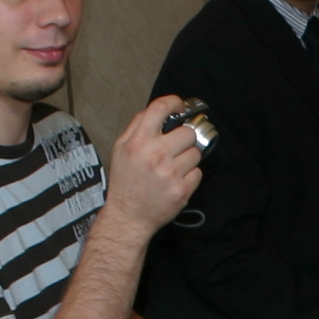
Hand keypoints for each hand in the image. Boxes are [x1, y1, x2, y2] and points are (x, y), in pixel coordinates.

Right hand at [100, 96, 205, 232]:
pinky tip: (176, 181)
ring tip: (173, 167)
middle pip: (187, 132)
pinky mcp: (182, 190)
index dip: (174, 102)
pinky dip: (190, 176)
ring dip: (187, 158)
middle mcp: (155, 155)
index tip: (180, 106)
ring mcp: (170, 174)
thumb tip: (159, 110)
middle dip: (183, 139)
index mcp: (138, 142)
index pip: (160, 108)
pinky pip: (198, 172)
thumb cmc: (125, 181)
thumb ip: (137, 126)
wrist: (129, 216)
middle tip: (175, 148)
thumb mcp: (121, 148)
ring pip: (195, 153)